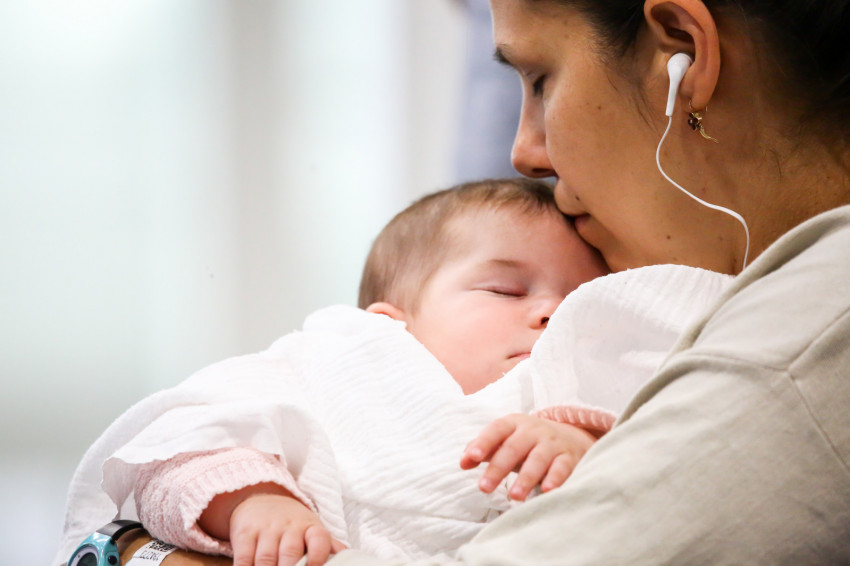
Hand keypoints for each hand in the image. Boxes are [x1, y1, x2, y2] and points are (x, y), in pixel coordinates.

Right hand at [200, 483, 345, 565]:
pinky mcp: (245, 533)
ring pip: (266, 560)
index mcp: (311, 527)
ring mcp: (266, 529)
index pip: (320, 540)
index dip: (318, 558)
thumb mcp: (312, 529)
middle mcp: (289, 526)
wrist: (261, 498)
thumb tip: (349, 559)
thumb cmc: (292, 524)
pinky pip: (244, 558)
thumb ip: (329, 546)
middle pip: (290, 553)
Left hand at [460, 413, 595, 500]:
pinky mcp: (569, 457)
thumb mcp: (506, 440)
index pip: (496, 430)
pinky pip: (562, 467)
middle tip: (484, 488)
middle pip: (513, 448)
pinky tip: (547, 491)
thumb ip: (483, 449)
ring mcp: (552, 443)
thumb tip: (463, 462)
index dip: (483, 443)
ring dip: (526, 478)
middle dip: (498, 468)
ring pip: (538, 459)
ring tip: (514, 496)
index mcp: (514, 424)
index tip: (472, 458)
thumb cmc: (528, 443)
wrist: (571, 436)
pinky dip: (555, 479)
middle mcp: (533, 431)